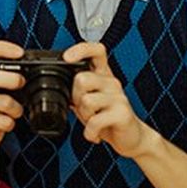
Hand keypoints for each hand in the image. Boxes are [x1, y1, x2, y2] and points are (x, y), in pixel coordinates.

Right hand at [0, 40, 23, 147]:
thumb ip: (10, 73)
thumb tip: (37, 67)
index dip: (2, 48)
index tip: (19, 53)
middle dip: (11, 79)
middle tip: (21, 83)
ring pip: (3, 102)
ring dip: (17, 108)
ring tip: (15, 110)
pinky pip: (3, 122)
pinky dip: (11, 123)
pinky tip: (7, 121)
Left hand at [65, 42, 149, 157]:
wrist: (131, 138)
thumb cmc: (106, 117)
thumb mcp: (88, 99)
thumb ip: (75, 89)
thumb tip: (55, 83)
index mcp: (102, 74)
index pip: (96, 50)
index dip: (81, 50)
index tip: (67, 58)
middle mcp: (112, 82)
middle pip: (82, 79)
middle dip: (75, 97)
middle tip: (83, 109)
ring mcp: (119, 97)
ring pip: (87, 100)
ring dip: (83, 116)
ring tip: (92, 121)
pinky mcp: (123, 114)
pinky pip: (95, 121)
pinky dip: (90, 132)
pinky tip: (94, 134)